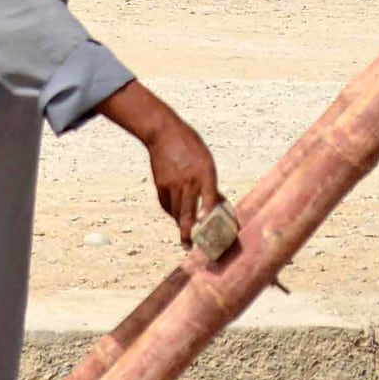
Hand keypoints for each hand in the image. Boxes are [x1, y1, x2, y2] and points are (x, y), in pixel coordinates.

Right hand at [136, 108, 220, 240]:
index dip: (208, 213)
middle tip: (189, 246)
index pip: (209, 197)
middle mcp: (189, 180)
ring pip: (175, 211)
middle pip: (187, 211)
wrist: (163, 133)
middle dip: (188, 232)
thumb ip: (210, 183)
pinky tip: (175, 217)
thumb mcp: (206, 161)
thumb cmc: (190, 146)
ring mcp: (173, 183)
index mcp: (205, 172)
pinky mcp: (160, 184)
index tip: (206, 226)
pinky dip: (171, 213)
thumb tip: (218, 203)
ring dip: (180, 225)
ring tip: (185, 236)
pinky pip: (166, 204)